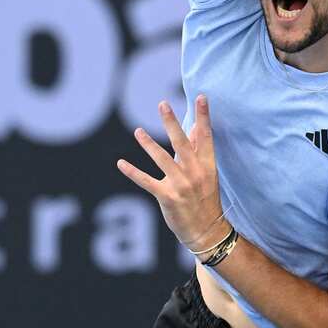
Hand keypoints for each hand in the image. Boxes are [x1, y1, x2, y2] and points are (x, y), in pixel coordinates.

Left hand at [117, 95, 227, 250]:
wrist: (206, 230)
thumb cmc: (205, 199)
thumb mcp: (207, 174)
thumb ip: (198, 150)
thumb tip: (194, 127)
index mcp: (207, 165)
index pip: (206, 136)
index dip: (203, 116)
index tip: (200, 97)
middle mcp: (195, 172)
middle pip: (182, 142)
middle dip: (172, 122)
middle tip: (163, 104)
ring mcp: (181, 185)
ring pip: (162, 159)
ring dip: (148, 144)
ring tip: (138, 131)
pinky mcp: (167, 197)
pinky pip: (147, 181)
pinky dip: (133, 172)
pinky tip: (121, 163)